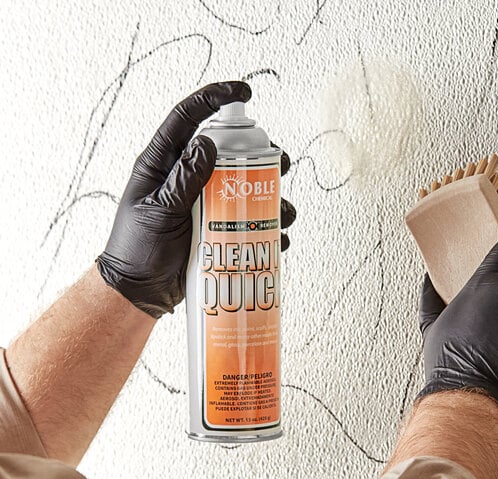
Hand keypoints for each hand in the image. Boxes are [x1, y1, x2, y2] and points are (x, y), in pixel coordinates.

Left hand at [96, 81, 295, 317]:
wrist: (141, 290)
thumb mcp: (158, 211)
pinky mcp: (219, 229)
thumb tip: (207, 142)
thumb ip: (182, 179)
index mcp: (165, 165)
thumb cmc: (139, 249)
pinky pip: (250, 221)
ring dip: (271, 196)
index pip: (188, 119)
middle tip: (279, 164)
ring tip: (281, 211)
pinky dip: (267, 227)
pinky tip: (275, 237)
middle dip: (261, 155)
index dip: (214, 99)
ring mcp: (207, 204)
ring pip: (247, 188)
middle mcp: (189, 179)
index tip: (244, 93)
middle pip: (231, 153)